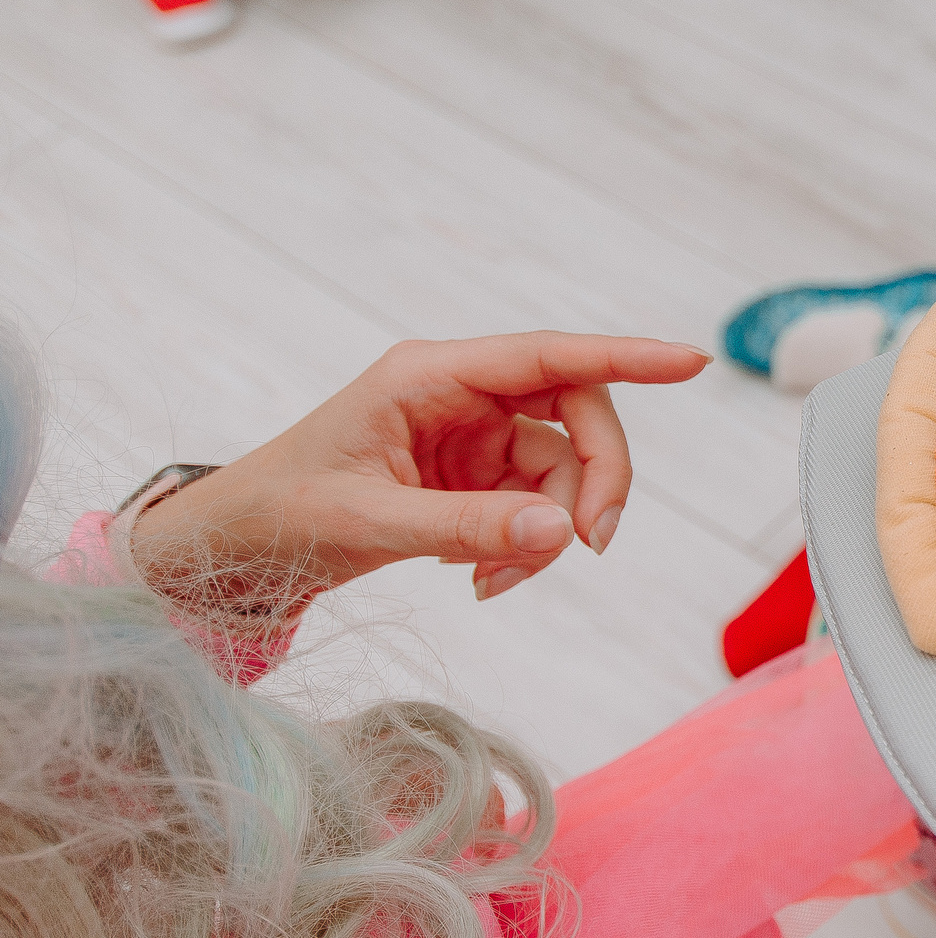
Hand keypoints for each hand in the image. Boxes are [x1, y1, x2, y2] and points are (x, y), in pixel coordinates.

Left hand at [131, 333, 709, 608]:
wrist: (245, 547)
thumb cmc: (285, 512)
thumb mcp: (370, 522)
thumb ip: (468, 526)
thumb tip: (564, 534)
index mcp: (429, 376)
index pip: (546, 356)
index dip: (624, 355)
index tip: (689, 362)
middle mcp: (463, 395)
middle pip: (576, 415)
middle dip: (595, 481)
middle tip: (588, 547)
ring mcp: (476, 437)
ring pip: (564, 471)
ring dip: (553, 532)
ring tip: (497, 581)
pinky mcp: (478, 478)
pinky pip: (540, 507)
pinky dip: (528, 549)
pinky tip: (482, 579)